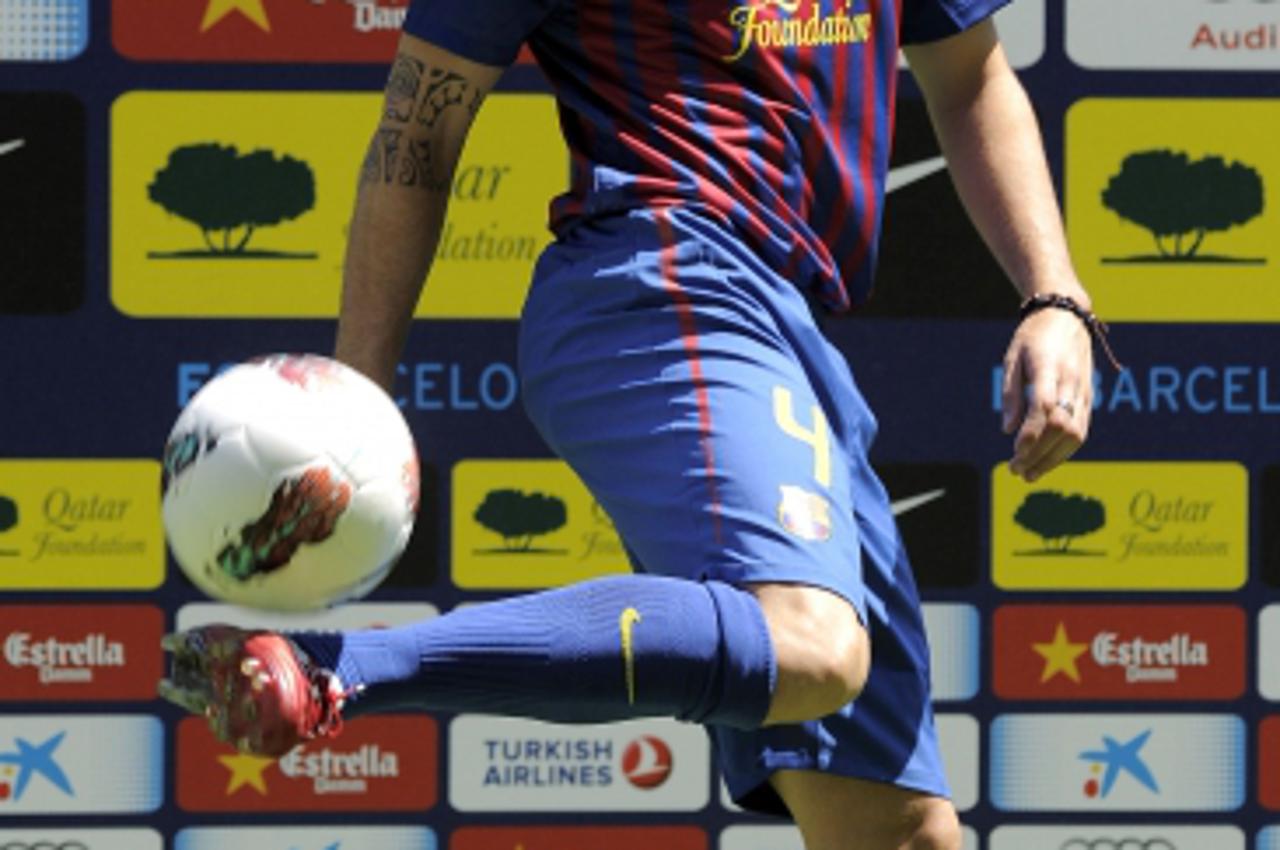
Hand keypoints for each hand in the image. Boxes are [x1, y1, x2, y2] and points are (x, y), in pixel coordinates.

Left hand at [1001, 306, 1093, 481]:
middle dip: (1039, 453)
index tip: (1014, 452)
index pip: (1044, 407)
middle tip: (1015, 470)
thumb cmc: (1033, 337)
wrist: (1068, 316)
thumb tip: (1007, 430)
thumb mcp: (1012, 358)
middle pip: (1061, 425)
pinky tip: (1046, 460)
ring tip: (1030, 474)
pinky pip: (1081, 430)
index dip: (1031, 433)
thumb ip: (1011, 394)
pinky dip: (1064, 450)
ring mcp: (1084, 390)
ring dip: (1053, 459)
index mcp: (1049, 367)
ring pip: (1076, 433)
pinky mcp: (1089, 397)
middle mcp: (1071, 381)